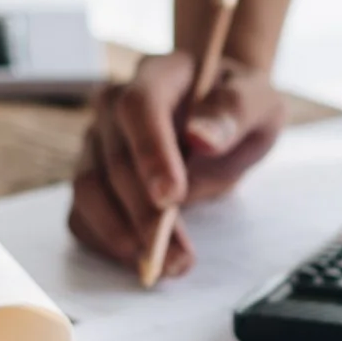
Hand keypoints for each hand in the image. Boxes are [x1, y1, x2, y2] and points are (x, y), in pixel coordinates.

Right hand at [69, 54, 284, 277]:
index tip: (172, 197)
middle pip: (114, 159)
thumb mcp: (260, 102)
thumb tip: (203, 137)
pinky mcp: (93, 177)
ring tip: (164, 265)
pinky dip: (105, 242)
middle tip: (178, 257)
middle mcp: (114, 105)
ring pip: (89, 190)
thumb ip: (235, 112)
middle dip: (145, 215)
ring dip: (121, 235)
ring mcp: (97, 141)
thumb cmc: (239, 108)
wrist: (221, 118)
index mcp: (157, 75)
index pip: (139, 106)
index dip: (151, 152)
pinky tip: (140, 260)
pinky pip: (81, 214)